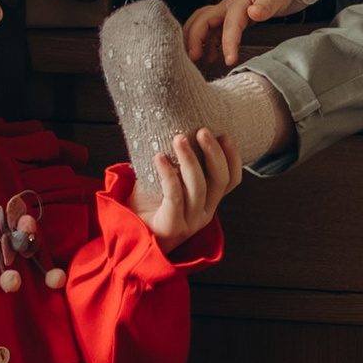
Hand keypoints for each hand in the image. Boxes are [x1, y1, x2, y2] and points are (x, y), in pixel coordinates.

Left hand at [136, 126, 241, 244]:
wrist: (129, 234)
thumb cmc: (148, 205)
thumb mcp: (169, 182)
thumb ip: (177, 164)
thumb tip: (174, 128)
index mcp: (208, 202)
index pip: (232, 181)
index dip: (233, 158)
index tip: (224, 135)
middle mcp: (204, 213)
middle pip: (219, 180)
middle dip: (213, 152)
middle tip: (202, 131)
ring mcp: (190, 222)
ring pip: (198, 187)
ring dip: (189, 159)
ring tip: (178, 139)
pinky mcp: (172, 226)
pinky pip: (174, 195)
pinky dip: (168, 173)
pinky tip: (159, 157)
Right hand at [186, 0, 299, 67]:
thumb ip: (266, 4)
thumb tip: (254, 13)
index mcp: (239, 1)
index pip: (230, 24)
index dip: (227, 43)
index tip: (229, 60)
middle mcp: (227, 6)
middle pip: (203, 20)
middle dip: (195, 38)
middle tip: (195, 58)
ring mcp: (226, 11)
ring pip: (202, 23)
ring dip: (195, 40)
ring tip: (198, 59)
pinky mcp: (227, 16)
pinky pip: (210, 29)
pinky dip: (205, 41)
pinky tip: (210, 55)